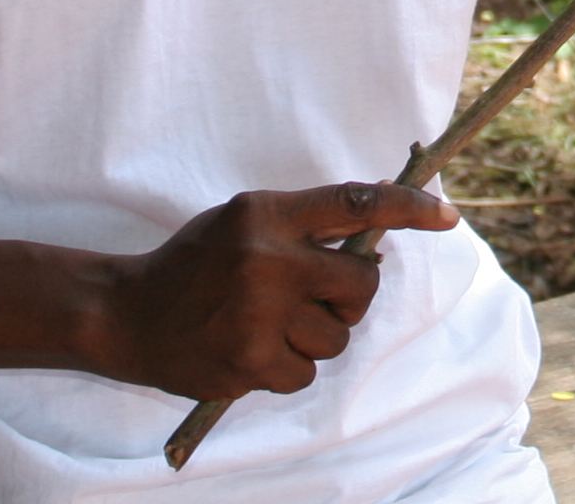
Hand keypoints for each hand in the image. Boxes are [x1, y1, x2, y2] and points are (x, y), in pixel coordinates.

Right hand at [92, 182, 456, 399]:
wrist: (127, 315)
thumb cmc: (197, 264)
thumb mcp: (246, 221)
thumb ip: (306, 221)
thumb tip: (381, 225)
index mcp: (268, 213)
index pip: (356, 203)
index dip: (409, 209)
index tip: (447, 218)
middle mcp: (268, 258)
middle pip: (361, 283)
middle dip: (351, 295)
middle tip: (317, 296)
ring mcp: (259, 313)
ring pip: (338, 334)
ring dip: (316, 337)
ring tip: (271, 325)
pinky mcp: (250, 361)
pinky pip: (306, 372)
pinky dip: (288, 368)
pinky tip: (253, 351)